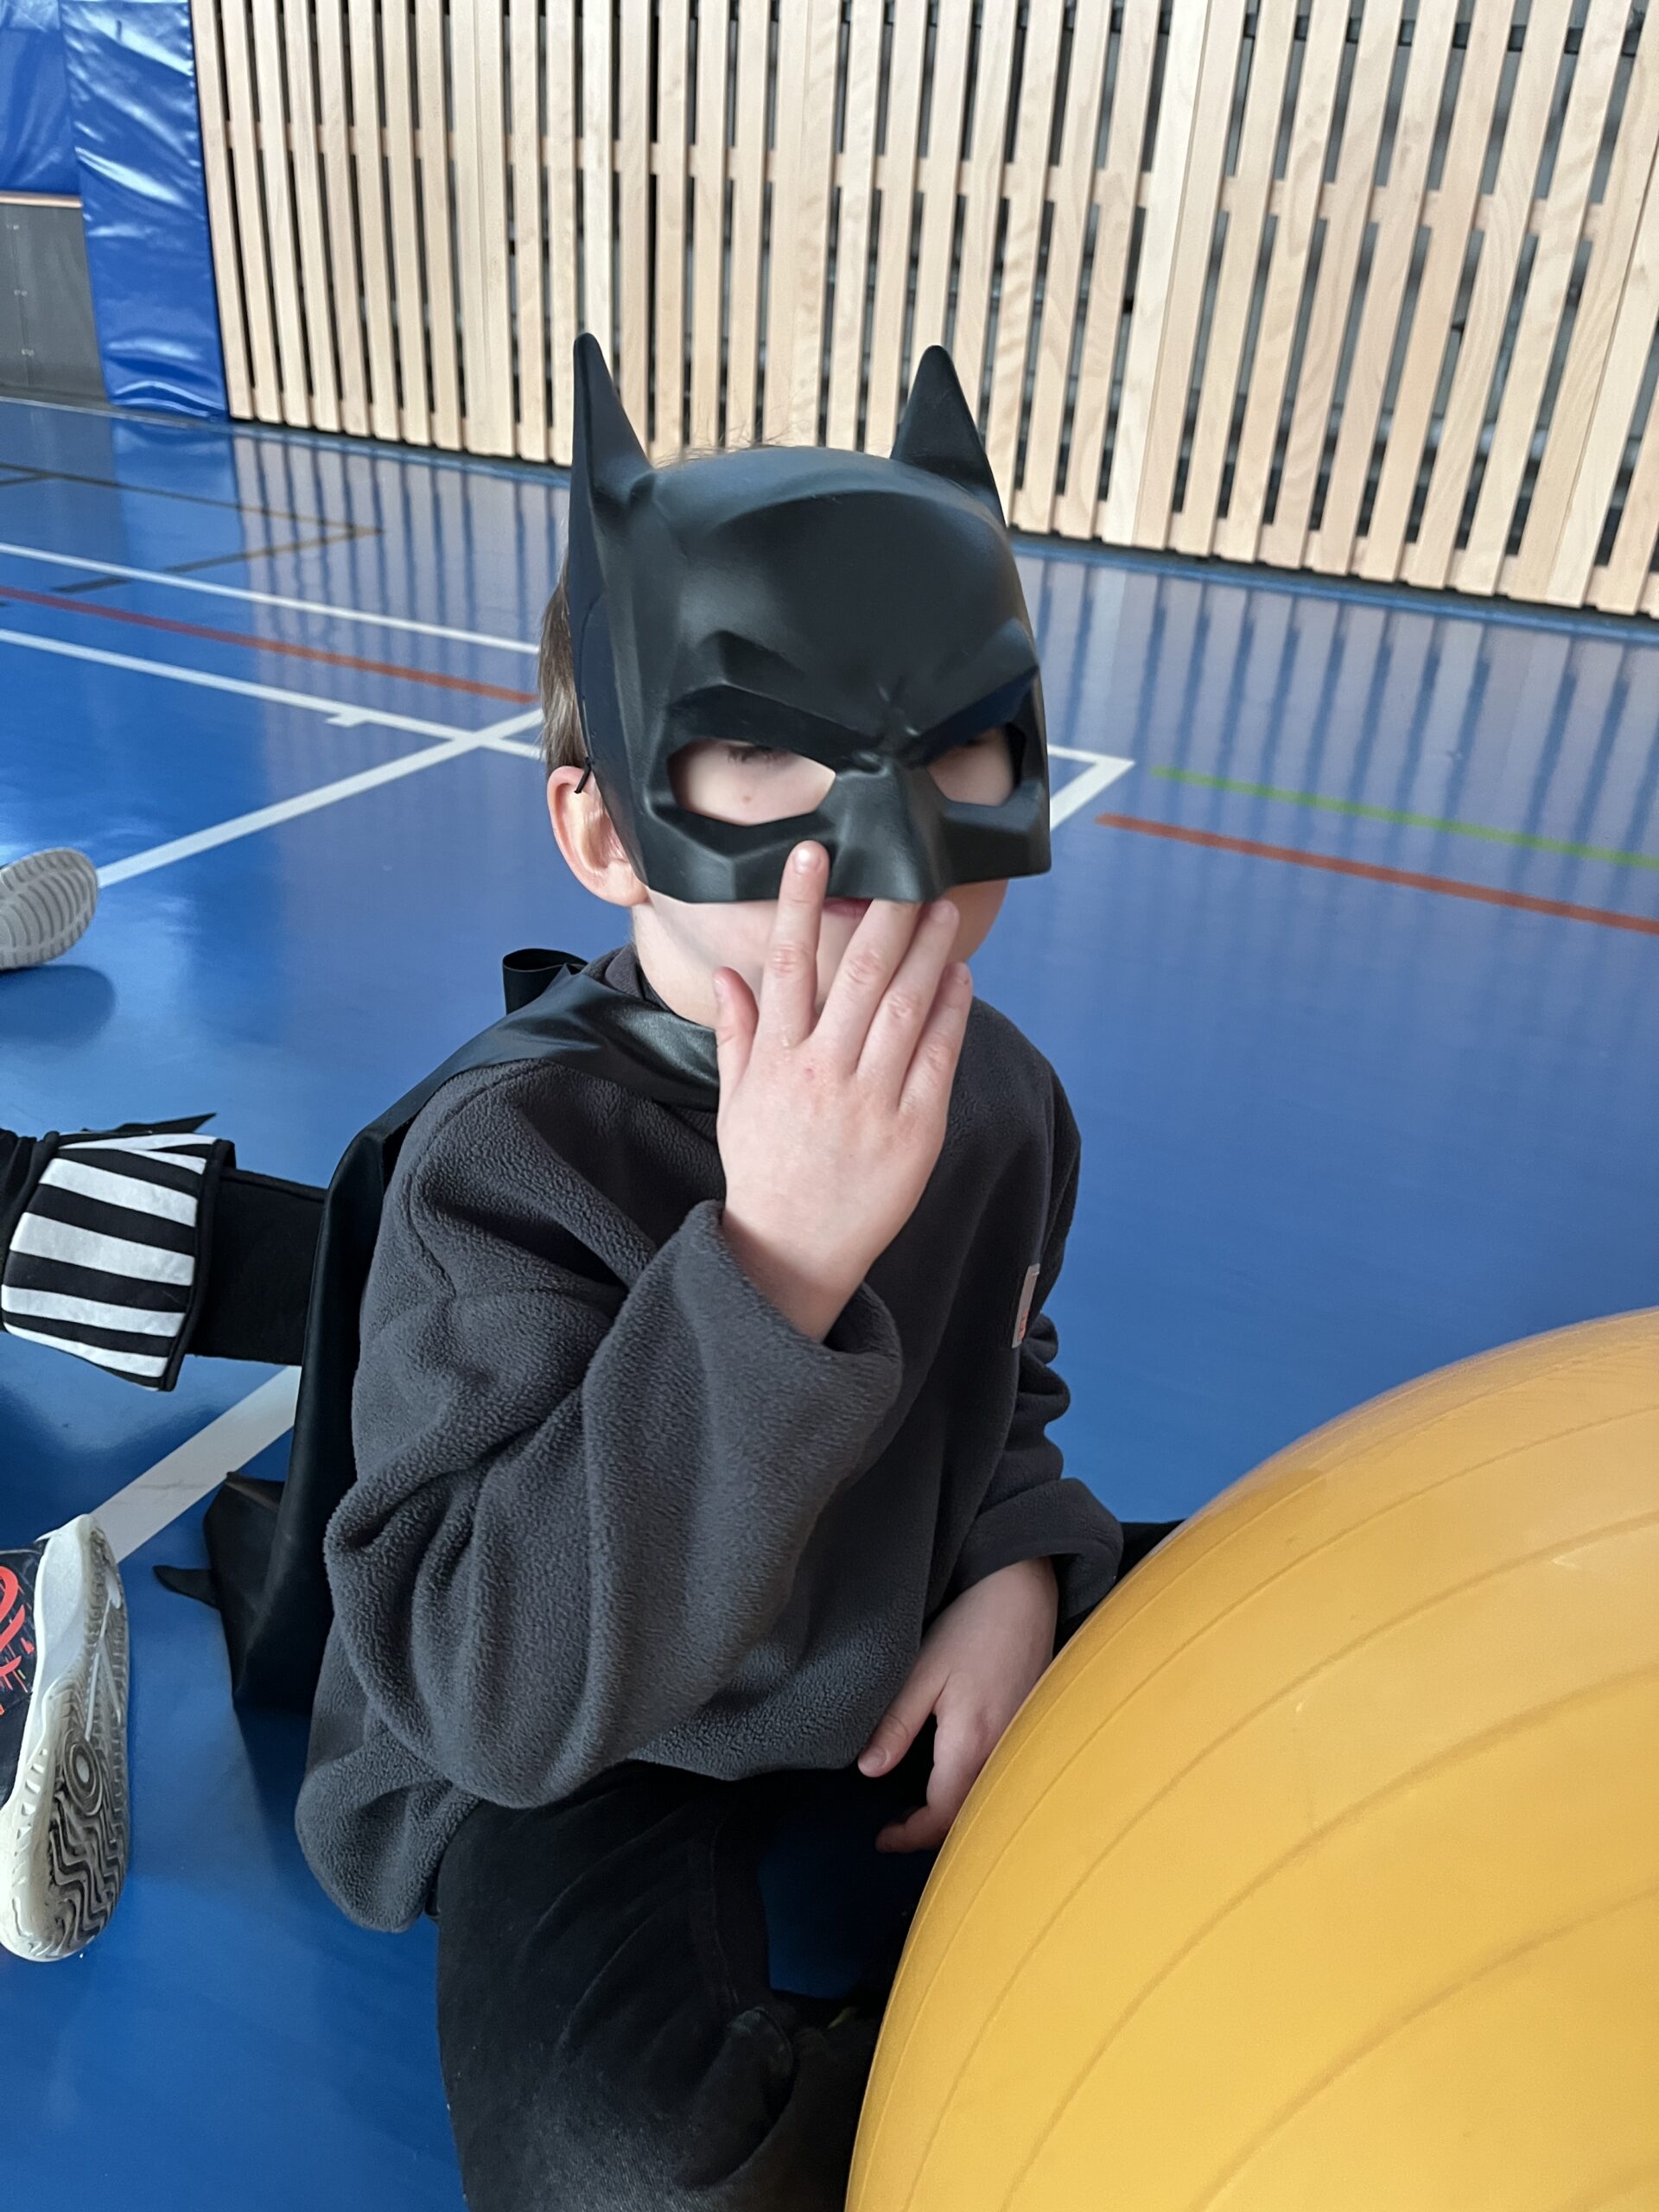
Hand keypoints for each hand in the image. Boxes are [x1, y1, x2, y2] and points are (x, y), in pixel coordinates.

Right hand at [712, 842, 972, 1340]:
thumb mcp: (736, 1100)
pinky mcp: (914, 1130)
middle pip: (859, 975)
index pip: (788, 965)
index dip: (800, 904)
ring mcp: (873, 1101)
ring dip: (927, 952)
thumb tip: (729, 975)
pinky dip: (950, 1012)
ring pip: (905, 1007)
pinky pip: (937, 1058)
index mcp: (777, 1060)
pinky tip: (958, 976)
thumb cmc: (764, 1170)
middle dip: (884, 914)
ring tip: (941, 909)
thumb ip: (737, 1033)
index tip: (812, 855)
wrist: (793, 1249)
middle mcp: (824, 1072)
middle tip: (907, 868)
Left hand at [857, 1556, 1058, 1851]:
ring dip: (955, 1814)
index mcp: (971, 1743)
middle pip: (968, 1817)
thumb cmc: (972, 1625)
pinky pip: (1002, 1777)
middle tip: (896, 1829)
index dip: (910, 1836)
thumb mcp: (923, 1671)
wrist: (1024, 1591)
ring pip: (988, 1800)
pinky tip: (957, 1779)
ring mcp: (1020, 1740)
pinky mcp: (1029, 1726)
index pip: (941, 1815)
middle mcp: (1002, 1752)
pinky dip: (976, 1793)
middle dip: (932, 1833)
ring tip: (920, 1811)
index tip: (882, 1839)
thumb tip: (869, 1770)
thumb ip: (897, 1724)